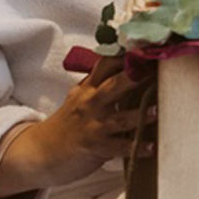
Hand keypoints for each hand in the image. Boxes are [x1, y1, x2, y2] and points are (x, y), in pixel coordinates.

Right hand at [0, 56, 155, 198]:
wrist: (41, 151)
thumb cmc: (67, 123)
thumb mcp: (78, 97)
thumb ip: (97, 83)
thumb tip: (121, 66)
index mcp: (88, 88)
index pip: (105, 65)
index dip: (123, 55)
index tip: (142, 47)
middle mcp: (90, 104)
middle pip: (112, 86)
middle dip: (132, 77)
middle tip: (152, 69)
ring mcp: (93, 126)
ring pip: (119, 119)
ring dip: (139, 115)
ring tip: (157, 111)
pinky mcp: (95, 148)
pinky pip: (119, 148)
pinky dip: (136, 148)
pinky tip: (151, 147)